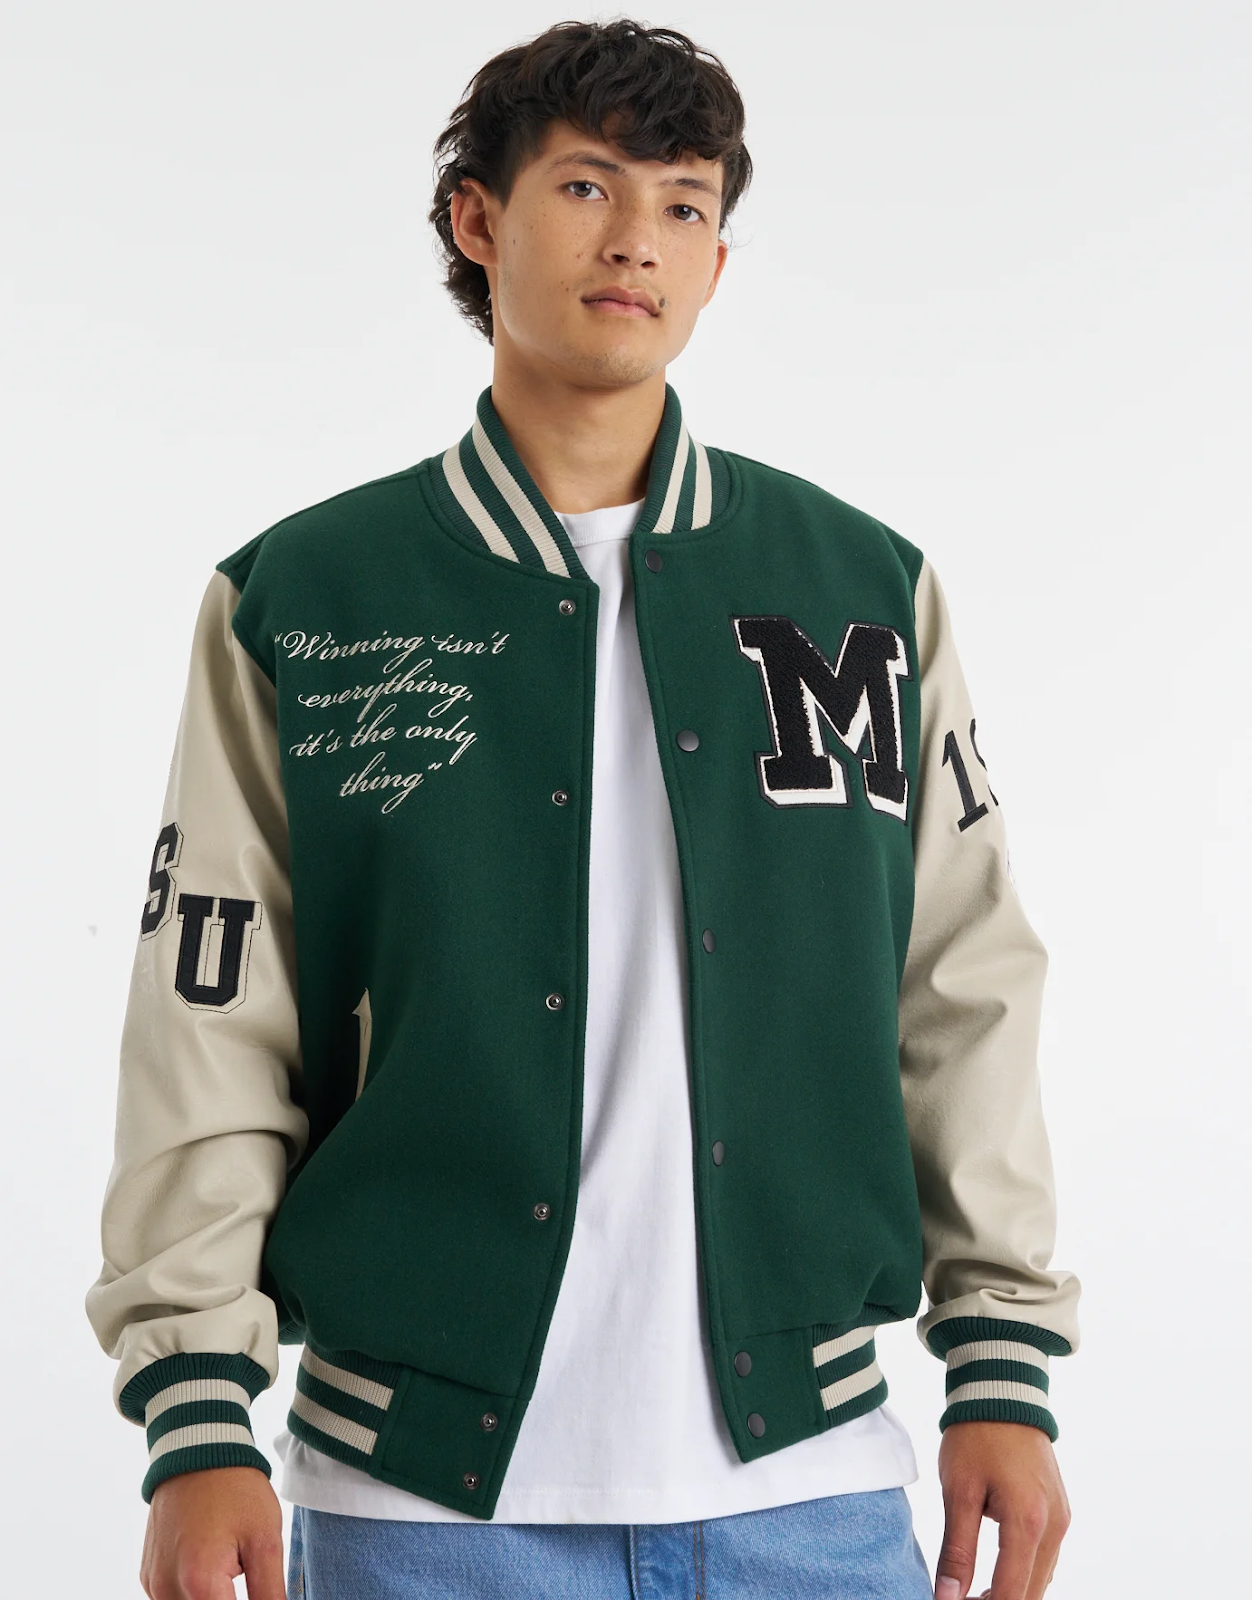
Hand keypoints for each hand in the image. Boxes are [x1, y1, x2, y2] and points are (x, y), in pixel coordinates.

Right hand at [140, 1466, 284, 1599]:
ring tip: (228, 1564)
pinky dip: (193, 1591)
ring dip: (211, 1597)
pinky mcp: (149, 1575)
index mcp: (199, 1582)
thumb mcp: (265, 1540)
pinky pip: (172, 1598)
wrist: (198, 1450)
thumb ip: (269, 1593)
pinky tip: (211, 1563)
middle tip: (241, 1567)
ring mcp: (153, 1583)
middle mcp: (167, 1588)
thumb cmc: (235, 1489)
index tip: (260, 1591)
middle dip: (227, 1598)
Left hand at [932, 1421, 1070, 1599]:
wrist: (1003, 1392)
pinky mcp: (1060, 1512)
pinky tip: (995, 1573)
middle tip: (961, 1599)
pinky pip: (1045, 1559)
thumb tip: (948, 1597)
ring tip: (972, 1592)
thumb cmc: (976, 1436)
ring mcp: (1062, 1519)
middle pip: (1032, 1593)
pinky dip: (1023, 1573)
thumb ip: (957, 1549)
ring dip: (1012, 1592)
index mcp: (1028, 1522)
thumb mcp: (958, 1491)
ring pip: (1041, 1579)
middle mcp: (1055, 1526)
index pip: (1011, 1593)